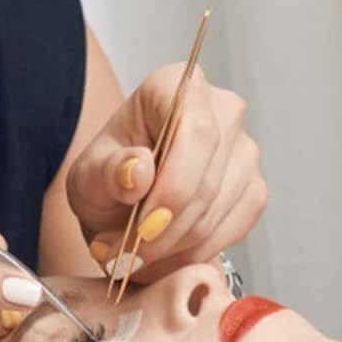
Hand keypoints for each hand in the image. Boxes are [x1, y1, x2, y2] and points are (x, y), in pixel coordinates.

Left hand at [65, 63, 267, 285]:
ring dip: (174, 245)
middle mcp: (222, 109)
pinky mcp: (254, 189)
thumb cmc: (108, 175)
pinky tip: (164, 252)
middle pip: (207, 179)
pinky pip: (231, 230)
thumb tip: (139, 171)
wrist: (122, 199)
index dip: (173, 187)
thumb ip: (108, 171)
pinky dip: (194, 252)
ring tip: (135, 255)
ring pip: (217, 211)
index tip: (141, 228)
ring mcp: (244, 150)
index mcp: (176, 85)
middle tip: (126, 256)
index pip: (195, 131)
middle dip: (165, 229)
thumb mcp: (88, 175)